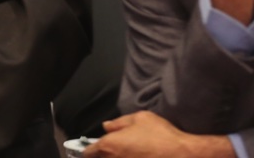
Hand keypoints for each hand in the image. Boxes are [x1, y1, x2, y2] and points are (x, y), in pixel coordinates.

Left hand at [83, 111, 234, 156]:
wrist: (185, 155)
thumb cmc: (160, 135)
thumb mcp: (139, 119)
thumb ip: (118, 123)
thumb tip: (106, 126)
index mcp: (109, 146)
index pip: (89, 153)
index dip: (90, 150)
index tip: (95, 149)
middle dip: (103, 157)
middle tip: (112, 152)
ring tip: (127, 154)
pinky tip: (137, 157)